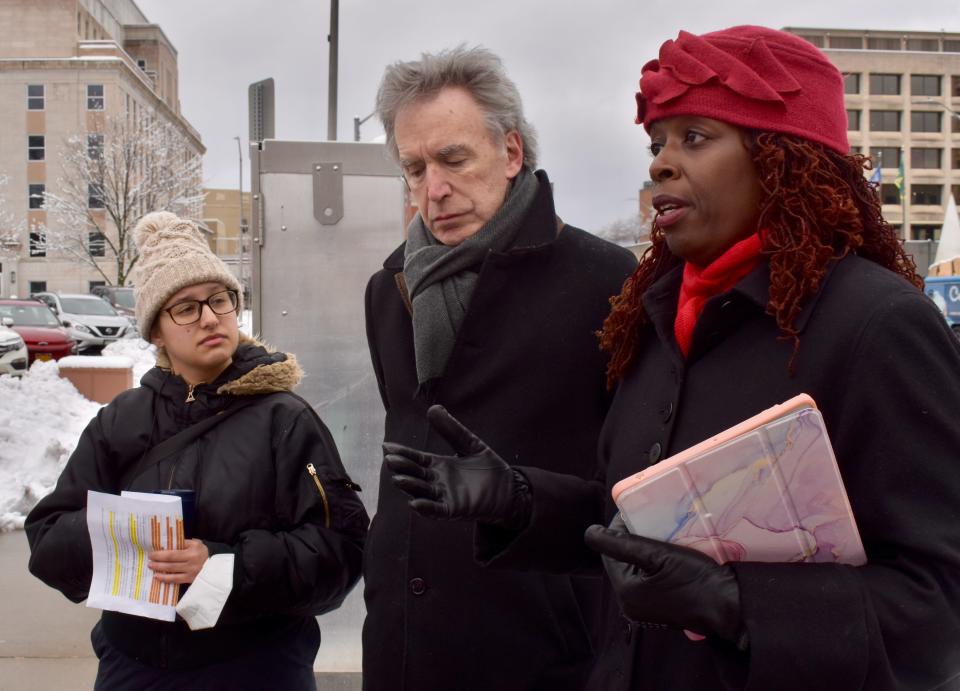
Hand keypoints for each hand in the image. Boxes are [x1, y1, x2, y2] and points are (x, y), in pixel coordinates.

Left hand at [148, 539, 208, 583]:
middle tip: (149, 558)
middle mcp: (192, 560)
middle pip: (171, 560)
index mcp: (193, 549)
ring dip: (159, 568)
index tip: (152, 552)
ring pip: (171, 570)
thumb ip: (183, 543)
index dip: (161, 552)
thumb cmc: (201, 552)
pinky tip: (157, 576)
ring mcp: (190, 570)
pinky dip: (165, 578)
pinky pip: (175, 579)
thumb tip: (166, 544)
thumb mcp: (195, 543)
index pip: (174, 550)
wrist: (213, 565)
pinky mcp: (189, 579)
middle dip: (158, 559)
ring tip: (151, 566)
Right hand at [383, 405, 524, 526]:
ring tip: (398, 479)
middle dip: (403, 468)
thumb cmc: (489, 468)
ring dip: (410, 487)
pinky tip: (415, 503)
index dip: (402, 453)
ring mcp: (445, 497)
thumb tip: (432, 408)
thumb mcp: (469, 444)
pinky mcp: (456, 510)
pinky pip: (438, 510)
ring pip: (423, 492)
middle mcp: (437, 482)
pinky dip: (426, 508)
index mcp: (438, 466)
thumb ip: (452, 429)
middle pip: (415, 474)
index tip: (386, 446)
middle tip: (390, 460)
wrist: (510, 489)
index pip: (416, 459)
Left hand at [584, 515, 746, 648]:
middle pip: (624, 560)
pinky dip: (657, 562)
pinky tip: (671, 548)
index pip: (610, 551)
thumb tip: (590, 532)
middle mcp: (632, 604)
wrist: (731, 606)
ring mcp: (649, 608)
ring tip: (660, 529)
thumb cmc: (695, 579)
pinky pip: (653, 578)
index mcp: (625, 592)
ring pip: (639, 568)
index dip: (619, 527)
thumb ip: (621, 543)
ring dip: (646, 548)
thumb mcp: (657, 555)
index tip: (633, 508)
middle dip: (633, 537)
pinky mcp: (666, 607)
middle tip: (649, 516)